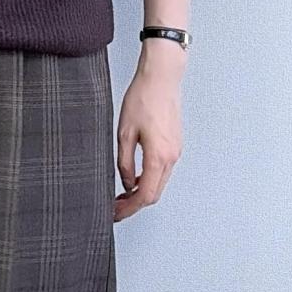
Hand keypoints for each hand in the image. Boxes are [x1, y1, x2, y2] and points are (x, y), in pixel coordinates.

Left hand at [114, 56, 184, 219]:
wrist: (161, 78)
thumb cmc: (143, 98)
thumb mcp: (124, 133)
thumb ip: (124, 162)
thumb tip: (126, 183)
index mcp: (158, 156)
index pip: (145, 195)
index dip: (129, 209)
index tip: (115, 213)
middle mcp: (171, 156)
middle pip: (155, 193)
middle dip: (134, 204)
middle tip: (115, 207)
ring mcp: (175, 151)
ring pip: (159, 182)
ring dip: (142, 192)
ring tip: (122, 194)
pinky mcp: (175, 144)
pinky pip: (163, 170)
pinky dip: (149, 179)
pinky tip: (134, 177)